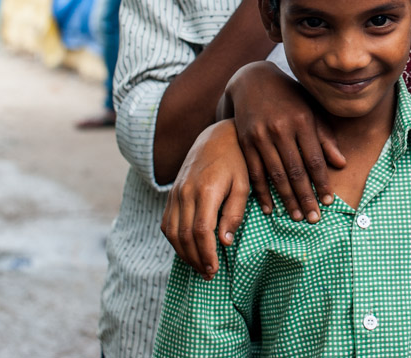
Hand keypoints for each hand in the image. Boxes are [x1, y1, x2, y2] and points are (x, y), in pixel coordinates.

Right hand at [161, 121, 249, 278]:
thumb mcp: (244, 185)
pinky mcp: (172, 193)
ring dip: (183, 253)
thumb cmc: (237, 161)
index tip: (215, 269)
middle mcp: (185, 192)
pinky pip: (166, 222)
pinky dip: (174, 240)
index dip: (206, 254)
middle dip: (195, 259)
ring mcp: (175, 192)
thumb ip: (234, 213)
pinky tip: (187, 250)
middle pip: (184, 235)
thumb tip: (224, 242)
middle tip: (209, 274)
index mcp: (206, 190)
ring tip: (199, 266)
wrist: (217, 136)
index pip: (200, 230)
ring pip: (171, 232)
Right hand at [228, 62, 346, 222]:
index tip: (329, 201)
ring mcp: (260, 136)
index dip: (322, 182)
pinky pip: (255, 172)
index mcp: (302, 120)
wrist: (252, 80)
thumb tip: (341, 163)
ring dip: (287, 199)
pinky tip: (270, 208)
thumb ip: (326, 136)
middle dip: (306, 197)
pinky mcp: (245, 142)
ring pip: (275, 174)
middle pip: (296, 170)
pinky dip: (262, 192)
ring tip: (297, 217)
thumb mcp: (311, 110)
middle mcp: (281, 129)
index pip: (314, 158)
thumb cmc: (289, 97)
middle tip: (314, 219)